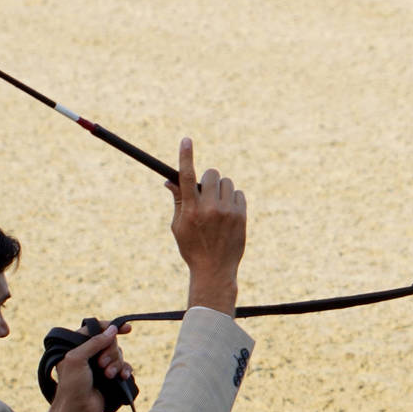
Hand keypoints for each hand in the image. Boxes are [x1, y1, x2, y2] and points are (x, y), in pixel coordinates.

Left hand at [42, 321, 133, 411]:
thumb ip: (94, 342)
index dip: (111, 327)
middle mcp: (89, 354)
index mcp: (77, 346)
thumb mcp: (77, 359)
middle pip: (111, 342)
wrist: (78, 410)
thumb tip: (112, 329)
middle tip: (101, 365)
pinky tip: (122, 377)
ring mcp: (100, 365)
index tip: (127, 329)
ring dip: (116, 364)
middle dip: (110, 353)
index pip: (96, 329)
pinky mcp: (110, 377)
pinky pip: (125, 367)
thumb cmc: (72, 385)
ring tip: (107, 376)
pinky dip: (125, 371)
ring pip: (118, 355)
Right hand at [168, 138, 246, 314]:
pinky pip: (238, 194)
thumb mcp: (178, 227)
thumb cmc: (192, 248)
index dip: (186, 156)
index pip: (187, 177)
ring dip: (220, 189)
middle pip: (211, 174)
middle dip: (207, 179)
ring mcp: (227, 212)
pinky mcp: (241, 216)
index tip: (186, 140)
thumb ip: (178, 201)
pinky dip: (232, 199)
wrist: (215, 270)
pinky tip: (228, 213)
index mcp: (190, 211)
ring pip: (226, 183)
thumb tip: (170, 180)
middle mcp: (209, 209)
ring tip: (216, 205)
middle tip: (204, 191)